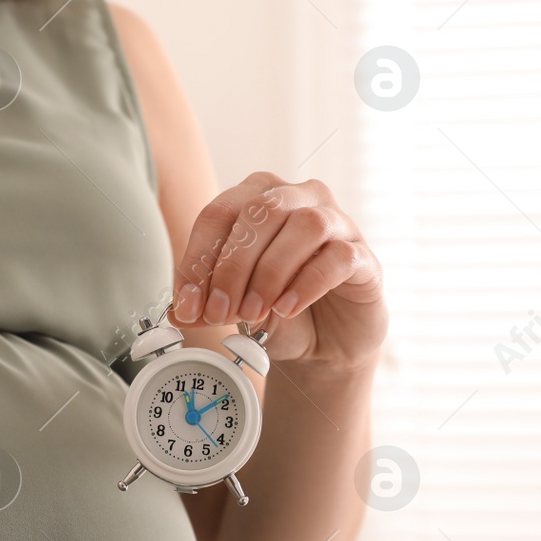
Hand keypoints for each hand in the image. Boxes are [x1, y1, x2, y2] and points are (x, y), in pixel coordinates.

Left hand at [170, 172, 385, 368]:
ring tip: (254, 312)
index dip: (197, 258)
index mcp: (259, 198)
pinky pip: (338, 257)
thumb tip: (177, 310)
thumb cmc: (277, 310)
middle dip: (233, 266)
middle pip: (261, 212)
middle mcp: (299, 198)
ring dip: (271, 272)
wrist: (326, 343)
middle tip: (220, 311)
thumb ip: (207, 303)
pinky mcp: (363, 256)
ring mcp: (337, 222)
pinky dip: (307, 284)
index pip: (219, 213)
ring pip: (305, 225)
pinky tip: (287, 309)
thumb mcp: (234, 307)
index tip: (187, 304)